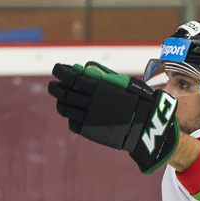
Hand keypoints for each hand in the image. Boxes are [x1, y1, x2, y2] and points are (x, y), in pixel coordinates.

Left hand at [48, 61, 179, 173]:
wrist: (146, 126)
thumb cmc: (139, 100)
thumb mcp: (124, 83)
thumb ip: (103, 76)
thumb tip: (84, 69)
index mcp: (98, 88)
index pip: (71, 78)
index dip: (61, 72)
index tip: (57, 69)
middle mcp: (90, 103)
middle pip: (64, 94)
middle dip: (55, 88)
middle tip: (53, 85)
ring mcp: (89, 119)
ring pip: (66, 109)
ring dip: (60, 102)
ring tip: (60, 99)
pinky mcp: (91, 132)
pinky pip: (73, 124)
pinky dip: (70, 118)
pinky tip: (72, 114)